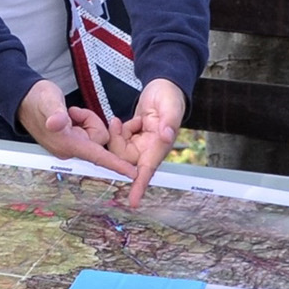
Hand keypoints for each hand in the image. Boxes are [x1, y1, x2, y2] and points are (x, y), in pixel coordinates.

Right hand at [16, 81, 134, 183]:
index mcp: (67, 144)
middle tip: (74, 112)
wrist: (25, 99)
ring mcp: (71, 146)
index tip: (132, 173)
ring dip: (87, 120)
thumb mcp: (49, 101)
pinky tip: (70, 116)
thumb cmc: (37, 100)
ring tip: (70, 113)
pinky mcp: (72, 140)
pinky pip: (89, 132)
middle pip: (99, 140)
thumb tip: (57, 124)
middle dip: (91, 123)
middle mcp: (70, 150)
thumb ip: (56, 114)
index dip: (116, 165)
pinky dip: (83, 121)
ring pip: (95, 135)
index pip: (97, 156)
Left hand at [107, 79, 185, 206]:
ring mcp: (141, 143)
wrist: (164, 86)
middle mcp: (149, 149)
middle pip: (125, 158)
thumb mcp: (171, 107)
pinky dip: (120, 129)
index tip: (133, 202)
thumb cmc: (170, 96)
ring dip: (118, 135)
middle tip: (119, 123)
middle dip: (118, 142)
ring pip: (120, 149)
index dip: (140, 186)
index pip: (148, 170)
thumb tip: (166, 135)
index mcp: (159, 146)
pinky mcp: (134, 136)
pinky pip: (119, 139)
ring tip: (125, 120)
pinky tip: (129, 120)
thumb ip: (169, 122)